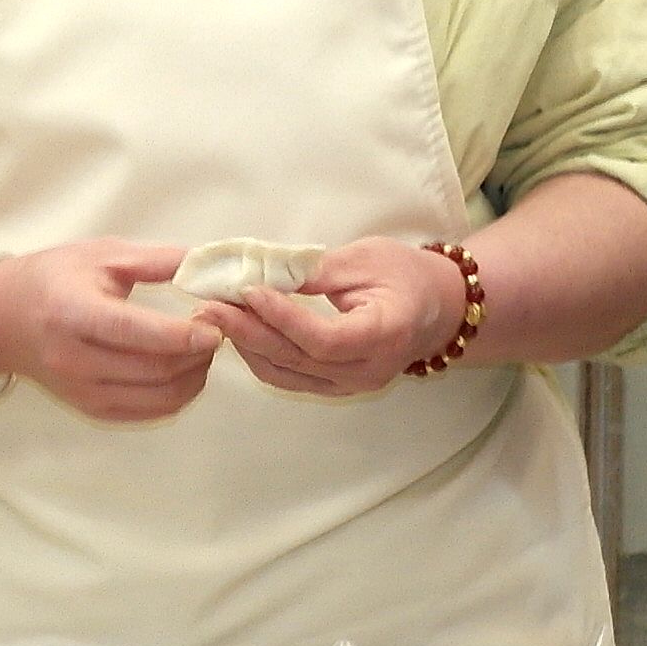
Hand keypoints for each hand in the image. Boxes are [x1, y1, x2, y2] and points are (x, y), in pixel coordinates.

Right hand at [0, 240, 224, 424]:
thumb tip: (208, 265)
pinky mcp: (89, 407)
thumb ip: (157, 260)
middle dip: (197, 354)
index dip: (183, 334)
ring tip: (203, 351)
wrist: (3, 318)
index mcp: (74, 313)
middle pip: (154, 369)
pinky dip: (177, 396)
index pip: (136, 332)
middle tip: (215, 331)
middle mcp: (74, 359)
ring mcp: (80, 390)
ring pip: (157, 396)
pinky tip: (185, 372)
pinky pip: (147, 412)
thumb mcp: (102, 255)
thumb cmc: (55, 278)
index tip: (215, 326)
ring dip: (194, 377)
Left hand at [207, 234, 472, 398]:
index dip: (281, 318)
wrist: (437, 309)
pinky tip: (238, 330)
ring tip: (214, 315)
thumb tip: (263, 272)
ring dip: (246, 345)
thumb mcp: (366, 258)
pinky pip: (289, 377)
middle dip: (247, 331)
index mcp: (384, 335)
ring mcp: (350, 385)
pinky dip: (259, 355)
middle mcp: (366, 371)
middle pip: (296, 359)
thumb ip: (316, 271)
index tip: (247, 290)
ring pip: (286, 374)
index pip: (323, 339)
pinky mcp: (335, 386)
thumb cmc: (406, 275)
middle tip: (209, 305)